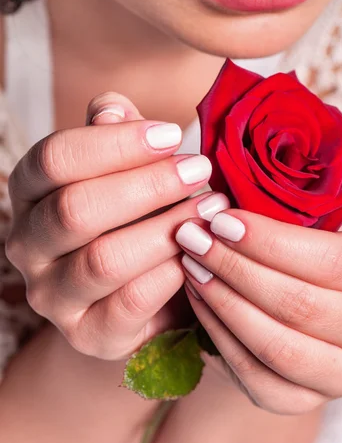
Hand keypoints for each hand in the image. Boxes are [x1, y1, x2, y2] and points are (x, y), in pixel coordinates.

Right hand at [5, 92, 227, 359]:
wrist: (144, 291)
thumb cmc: (136, 217)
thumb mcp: (127, 170)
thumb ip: (116, 137)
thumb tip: (112, 108)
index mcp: (30, 193)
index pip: (55, 159)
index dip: (117, 143)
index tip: (174, 135)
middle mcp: (27, 245)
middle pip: (75, 208)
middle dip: (148, 186)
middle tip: (201, 170)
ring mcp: (51, 295)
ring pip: (104, 259)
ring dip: (166, 230)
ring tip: (212, 210)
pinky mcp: (86, 334)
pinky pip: (130, 302)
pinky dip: (171, 274)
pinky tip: (199, 253)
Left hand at [176, 161, 341, 413]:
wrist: (301, 298)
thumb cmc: (318, 240)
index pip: (328, 261)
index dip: (269, 242)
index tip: (221, 220)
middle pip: (299, 305)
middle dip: (236, 268)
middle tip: (193, 239)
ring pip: (277, 346)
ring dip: (224, 302)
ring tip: (191, 265)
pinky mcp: (305, 400)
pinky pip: (255, 375)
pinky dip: (219, 335)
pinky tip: (198, 299)